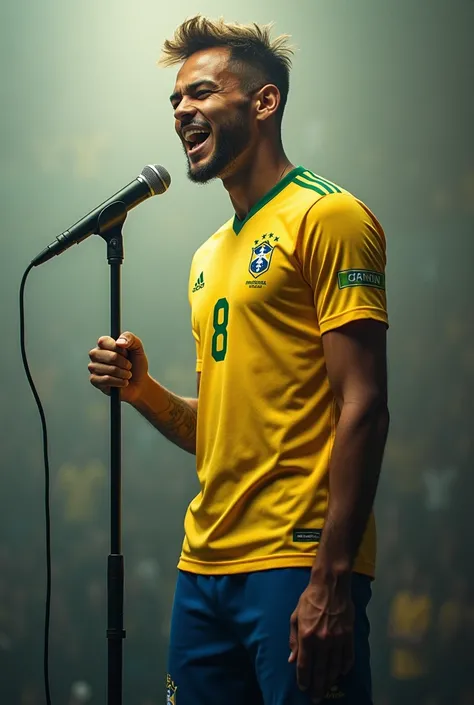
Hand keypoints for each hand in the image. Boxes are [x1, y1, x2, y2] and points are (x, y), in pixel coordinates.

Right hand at [88, 331, 148, 404]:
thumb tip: (119, 342)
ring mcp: (93, 367)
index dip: (119, 349)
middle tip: (129, 366)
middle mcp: (96, 354)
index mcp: (104, 344)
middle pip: (110, 357)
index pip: (104, 341)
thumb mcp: (138, 348)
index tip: (126, 353)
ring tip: (127, 375)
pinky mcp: (94, 380)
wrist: (139, 383)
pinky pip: (106, 380)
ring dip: (124, 373)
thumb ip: (130, 338)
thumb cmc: (136, 365)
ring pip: (110, 369)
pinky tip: (123, 382)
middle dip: (124, 363)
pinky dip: (119, 381)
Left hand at [289, 574, 353, 702]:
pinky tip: (342, 673)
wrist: (330, 585)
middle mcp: (322, 641)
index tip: (303, 688)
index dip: (303, 679)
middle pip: (320, 670)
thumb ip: (293, 639)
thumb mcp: (295, 616)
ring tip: (328, 688)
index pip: (304, 665)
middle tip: (316, 698)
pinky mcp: (349, 635)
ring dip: (331, 680)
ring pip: (335, 667)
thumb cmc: (310, 599)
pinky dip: (345, 667)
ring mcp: (337, 639)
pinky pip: (348, 656)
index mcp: (306, 636)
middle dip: (317, 686)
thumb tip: (292, 659)